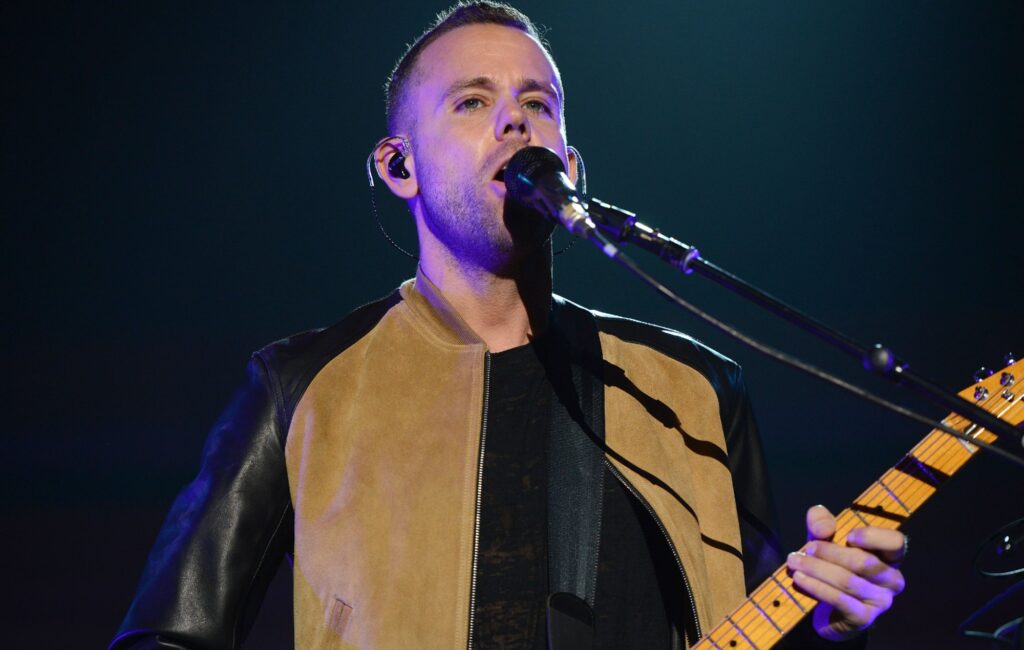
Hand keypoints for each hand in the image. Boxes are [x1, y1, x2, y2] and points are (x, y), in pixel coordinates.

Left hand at [785, 505, 906, 641]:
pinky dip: (816, 587)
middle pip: (864, 562)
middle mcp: (892, 579)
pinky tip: (799, 579)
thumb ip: (822, 522)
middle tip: (806, 548)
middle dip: (830, 553)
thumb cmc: (831, 564)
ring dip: (816, 569)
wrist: (826, 608)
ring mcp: (880, 601)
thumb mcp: (824, 537)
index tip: (849, 535)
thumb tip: (824, 528)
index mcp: (890, 556)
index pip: (895, 542)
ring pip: (847, 581)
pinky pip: (839, 600)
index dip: (874, 537)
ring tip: (794, 562)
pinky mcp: (864, 618)